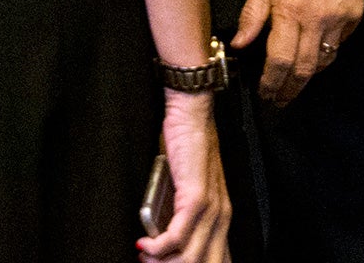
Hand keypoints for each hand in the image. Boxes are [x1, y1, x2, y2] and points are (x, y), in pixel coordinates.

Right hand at [138, 91, 230, 261]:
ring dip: (160, 262)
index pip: (217, 259)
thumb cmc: (187, 147)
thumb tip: (162, 240)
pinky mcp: (195, 199)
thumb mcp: (188, 187)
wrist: (191, 115)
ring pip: (189, 257)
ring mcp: (210, 209)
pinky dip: (156, 247)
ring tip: (143, 256)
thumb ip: (182, 213)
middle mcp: (220, 216)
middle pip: (205, 262)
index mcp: (221, 216)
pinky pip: (176, 237)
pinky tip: (143, 244)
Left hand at [230, 0, 363, 106]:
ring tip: (295, 79)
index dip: (272, 83)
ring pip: (323, 61)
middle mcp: (315, 19)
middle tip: (280, 98)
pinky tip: (316, 50)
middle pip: (303, 70)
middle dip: (290, 90)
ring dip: (308, 74)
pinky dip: (326, 51)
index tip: (266, 93)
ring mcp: (338, 19)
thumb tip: (240, 43)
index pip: (279, 61)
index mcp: (289, 11)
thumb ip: (252, 15)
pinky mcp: (354, 15)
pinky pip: (339, 44)